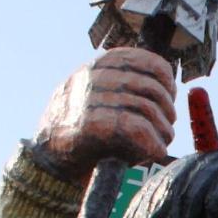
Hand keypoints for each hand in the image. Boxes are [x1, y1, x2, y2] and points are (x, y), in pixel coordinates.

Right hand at [33, 49, 175, 175]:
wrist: (48, 157)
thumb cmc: (81, 130)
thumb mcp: (98, 96)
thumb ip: (124, 86)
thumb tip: (167, 88)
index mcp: (97, 67)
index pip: (144, 59)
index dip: (165, 78)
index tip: (169, 95)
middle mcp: (93, 78)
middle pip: (151, 87)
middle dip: (167, 110)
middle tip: (167, 127)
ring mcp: (89, 99)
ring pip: (147, 108)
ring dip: (163, 130)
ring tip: (161, 142)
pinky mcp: (90, 124)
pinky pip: (136, 127)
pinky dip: (152, 142)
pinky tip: (154, 151)